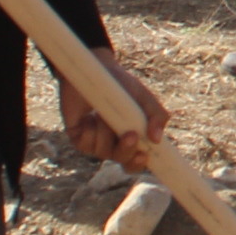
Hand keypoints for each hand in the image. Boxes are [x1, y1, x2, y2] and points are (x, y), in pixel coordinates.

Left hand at [59, 49, 167, 169]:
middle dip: (127, 151)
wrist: (95, 71)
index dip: (141, 163)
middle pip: (123, 161)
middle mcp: (115, 145)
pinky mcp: (78, 138)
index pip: (138, 161)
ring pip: (104, 152)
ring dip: (107, 131)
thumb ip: (157, 116)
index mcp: (134, 139)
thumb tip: (157, 139)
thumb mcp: (145, 98)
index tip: (145, 155)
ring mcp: (96, 143)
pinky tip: (90, 115)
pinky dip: (91, 129)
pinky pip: (87, 144)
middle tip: (130, 135)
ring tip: (104, 111)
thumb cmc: (122, 85)